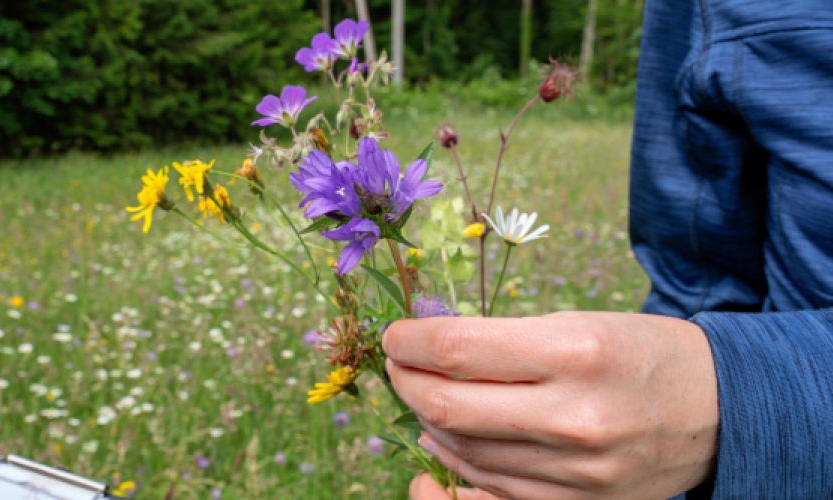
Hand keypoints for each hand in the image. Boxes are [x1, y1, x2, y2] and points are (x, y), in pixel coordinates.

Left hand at [384, 311, 717, 499]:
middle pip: (448, 406)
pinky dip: (456, 461)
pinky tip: (444, 437)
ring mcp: (576, 470)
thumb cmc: (639, 353)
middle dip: (405, 381)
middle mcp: (573, 416)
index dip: (408, 342)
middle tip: (398, 365)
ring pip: (462, 451)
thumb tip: (426, 350)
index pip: (457, 349)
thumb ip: (503, 340)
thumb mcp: (578, 323)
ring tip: (421, 395)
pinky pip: (491, 488)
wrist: (717, 411)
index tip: (395, 336)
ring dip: (425, 421)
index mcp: (574, 352)